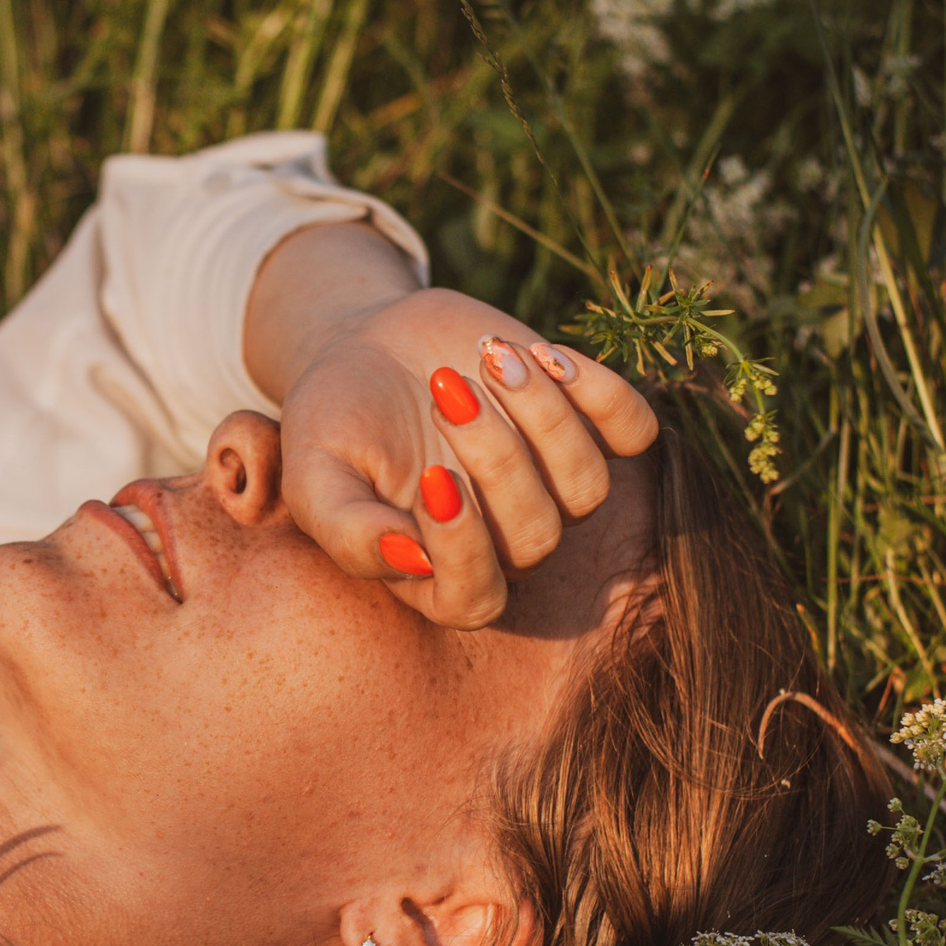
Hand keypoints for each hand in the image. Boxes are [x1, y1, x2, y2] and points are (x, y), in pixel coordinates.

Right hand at [275, 288, 660, 628]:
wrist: (369, 347)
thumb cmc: (335, 422)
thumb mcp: (312, 474)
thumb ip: (345, 529)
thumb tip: (405, 557)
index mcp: (437, 574)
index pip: (474, 598)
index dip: (464, 549)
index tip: (432, 476)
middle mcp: (505, 545)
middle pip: (536, 537)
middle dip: (496, 458)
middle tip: (441, 385)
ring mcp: (552, 488)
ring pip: (588, 488)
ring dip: (544, 418)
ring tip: (486, 357)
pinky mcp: (588, 429)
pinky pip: (633, 432)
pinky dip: (602, 393)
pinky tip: (541, 353)